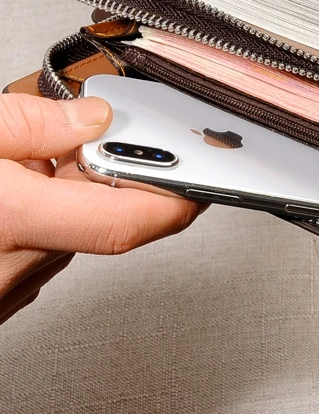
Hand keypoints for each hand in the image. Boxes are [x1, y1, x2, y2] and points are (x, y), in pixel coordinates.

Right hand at [0, 93, 199, 323]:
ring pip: (79, 236)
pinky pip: (50, 250)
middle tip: (110, 141)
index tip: (204, 178)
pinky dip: (56, 219)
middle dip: (118, 178)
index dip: (177, 200)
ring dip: (83, 199)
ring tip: (54, 159)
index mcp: (13, 218)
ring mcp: (9, 287)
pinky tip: (34, 189)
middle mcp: (17, 263)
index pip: (126, 221)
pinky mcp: (1, 295)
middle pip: (107, 221)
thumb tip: (94, 118)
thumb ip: (34, 123)